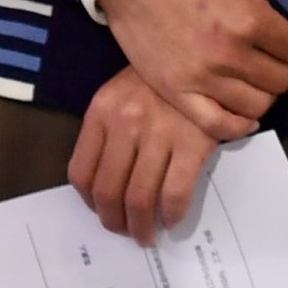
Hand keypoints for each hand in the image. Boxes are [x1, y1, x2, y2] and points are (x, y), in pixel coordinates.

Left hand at [67, 69, 229, 240]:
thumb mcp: (122, 94)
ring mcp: (159, 134)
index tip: (101, 211)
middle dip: (114, 221)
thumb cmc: (161, 79)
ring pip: (139, 198)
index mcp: (102, 111)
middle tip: (125, 231)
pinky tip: (171, 219)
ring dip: (140, 226)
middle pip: (108, 191)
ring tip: (147, 234)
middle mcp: (126, 123)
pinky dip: (171, 214)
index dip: (89, 202)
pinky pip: (174, 193)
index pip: (81, 172)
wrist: (205, 53)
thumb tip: (105, 185)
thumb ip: (108, 131)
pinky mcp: (193, 143)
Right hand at [94, 0, 287, 127]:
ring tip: (261, 72)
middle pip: (281, 81)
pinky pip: (215, 125)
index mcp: (250, 19)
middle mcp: (227, 55)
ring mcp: (198, 77)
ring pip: (256, 106)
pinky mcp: (173, 90)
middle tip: (280, 51)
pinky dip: (237, 124)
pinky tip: (245, 111)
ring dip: (267, 92)